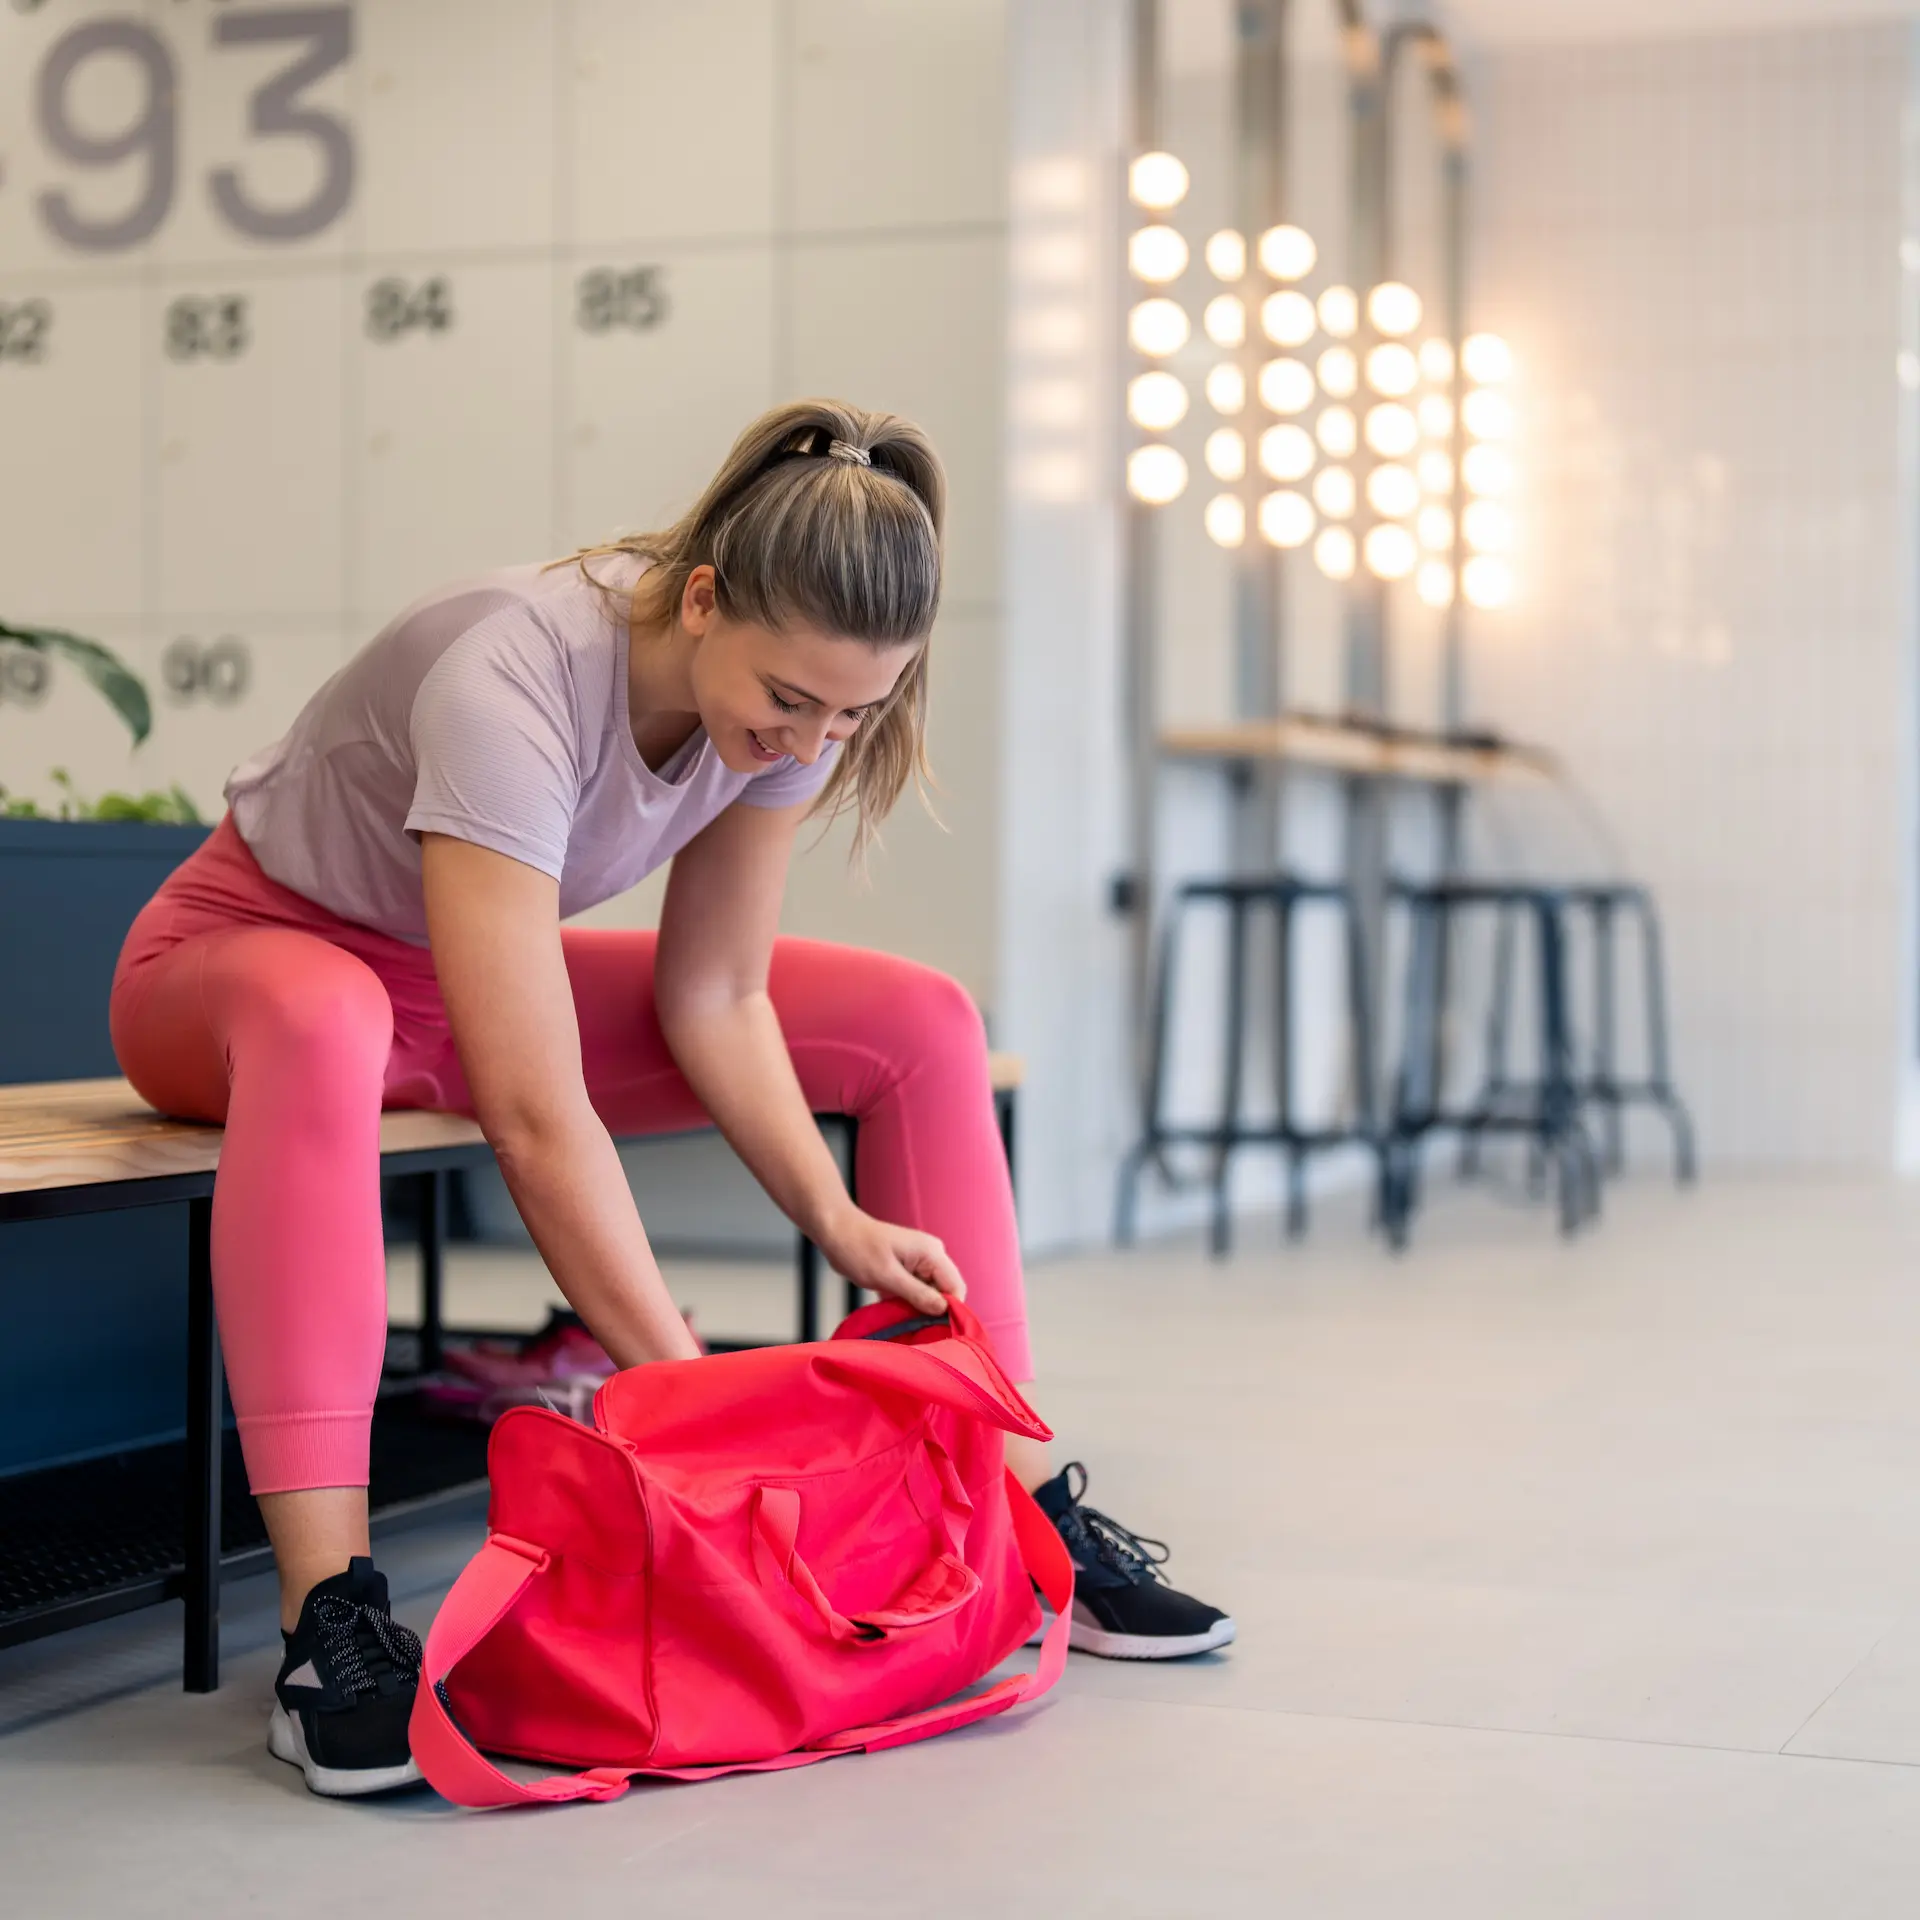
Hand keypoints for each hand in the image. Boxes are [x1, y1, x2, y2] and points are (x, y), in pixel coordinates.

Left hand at [820, 1207, 966, 1317]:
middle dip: (934, 1312)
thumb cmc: (858, 1249)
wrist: (836, 1232)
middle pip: (946, 1292)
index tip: (935, 1331)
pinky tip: (895, 1313)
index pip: (956, 1288)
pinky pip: (917, 1292)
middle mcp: (931, 1256)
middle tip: (915, 1330)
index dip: (950, 1311)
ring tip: (902, 1322)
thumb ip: (918, 1294)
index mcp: (932, 1253)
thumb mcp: (887, 1276)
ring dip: (919, 1309)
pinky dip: (908, 1304)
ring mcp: (920, 1263)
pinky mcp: (908, 1270)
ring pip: (931, 1294)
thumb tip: (944, 1310)